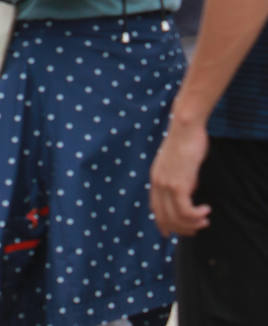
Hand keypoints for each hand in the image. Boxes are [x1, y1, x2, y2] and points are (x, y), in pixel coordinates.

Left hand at [150, 115, 210, 236]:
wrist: (185, 126)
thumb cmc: (187, 141)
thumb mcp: (180, 163)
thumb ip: (182, 178)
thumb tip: (189, 190)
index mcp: (155, 177)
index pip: (155, 208)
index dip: (162, 223)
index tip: (170, 234)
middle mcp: (157, 183)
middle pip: (165, 218)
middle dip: (181, 229)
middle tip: (197, 230)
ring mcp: (166, 185)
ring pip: (176, 218)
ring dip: (192, 224)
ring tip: (204, 221)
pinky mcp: (178, 185)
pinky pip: (186, 211)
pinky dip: (197, 215)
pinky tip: (206, 210)